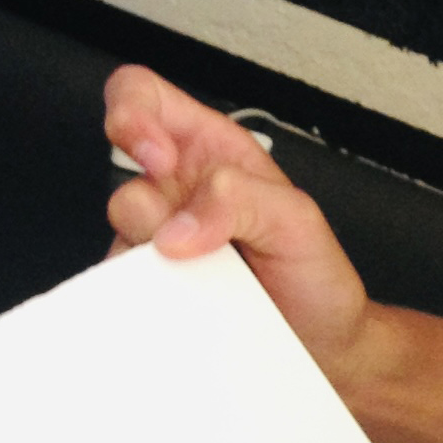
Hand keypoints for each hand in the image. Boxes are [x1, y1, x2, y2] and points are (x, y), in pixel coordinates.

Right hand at [102, 66, 375, 384]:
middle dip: (148, 211)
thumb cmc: (314, 274)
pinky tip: (193, 307)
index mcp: (210, 151)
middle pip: (118, 178)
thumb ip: (240, 198)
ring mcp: (161, 245)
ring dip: (157, 262)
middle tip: (186, 243)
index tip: (158, 158)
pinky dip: (152, 299)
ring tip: (212, 283)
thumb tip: (176, 227)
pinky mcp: (155, 292)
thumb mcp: (297, 219)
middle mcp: (177, 192)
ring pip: (120, 241)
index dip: (132, 114)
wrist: (324, 345)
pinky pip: (127, 290)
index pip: (141, 97)